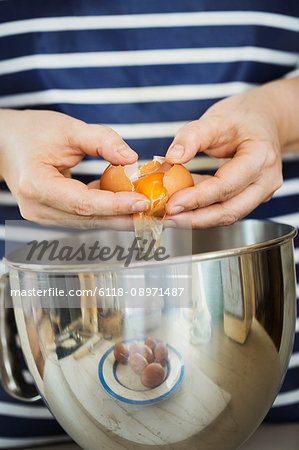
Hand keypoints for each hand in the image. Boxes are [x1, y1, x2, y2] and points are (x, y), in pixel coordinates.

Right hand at [0, 109, 148, 223]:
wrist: (8, 142)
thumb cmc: (34, 132)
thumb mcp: (68, 128)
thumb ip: (101, 140)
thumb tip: (132, 159)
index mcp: (36, 186)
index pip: (83, 203)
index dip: (115, 204)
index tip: (143, 202)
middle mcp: (38, 208)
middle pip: (89, 218)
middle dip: (124, 217)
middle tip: (157, 215)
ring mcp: (43, 215)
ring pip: (89, 221)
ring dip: (119, 217)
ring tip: (150, 213)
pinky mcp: (52, 214)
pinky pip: (84, 216)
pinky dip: (107, 211)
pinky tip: (130, 207)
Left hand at [164, 82, 287, 227]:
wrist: (263, 120)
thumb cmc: (242, 118)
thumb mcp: (216, 119)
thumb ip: (192, 136)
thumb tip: (172, 158)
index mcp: (260, 158)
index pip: (226, 186)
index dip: (197, 198)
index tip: (172, 204)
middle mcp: (266, 181)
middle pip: (229, 210)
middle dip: (195, 219)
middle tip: (167, 218)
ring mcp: (261, 193)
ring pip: (227, 214)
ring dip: (196, 218)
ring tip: (170, 216)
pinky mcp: (250, 198)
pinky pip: (225, 208)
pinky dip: (202, 209)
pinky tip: (182, 205)